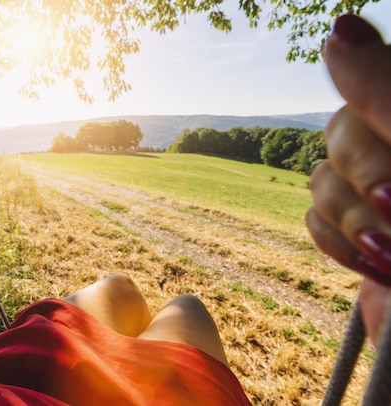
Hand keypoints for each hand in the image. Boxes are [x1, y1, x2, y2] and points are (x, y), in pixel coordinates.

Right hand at [306, 14, 390, 345]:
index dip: (371, 118)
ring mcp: (376, 193)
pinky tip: (379, 266)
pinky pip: (311, 220)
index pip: (371, 84)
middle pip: (337, 131)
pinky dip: (338, 245)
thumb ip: (387, 88)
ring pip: (317, 180)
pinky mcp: (355, 234)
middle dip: (367, 179)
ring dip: (354, 223)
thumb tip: (337, 27)